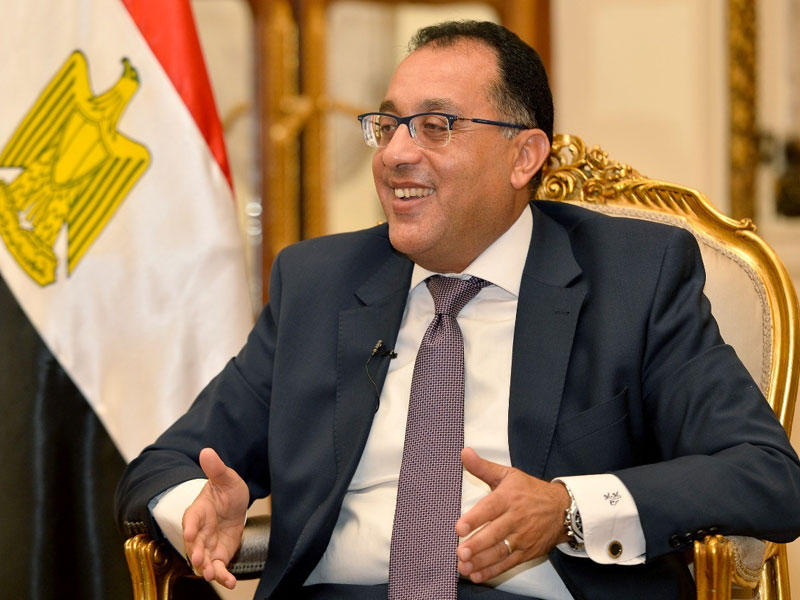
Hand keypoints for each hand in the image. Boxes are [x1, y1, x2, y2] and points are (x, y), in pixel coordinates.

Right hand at [182, 447, 248, 588]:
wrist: (235, 504)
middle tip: (200, 560)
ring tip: (211, 575)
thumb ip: (216, 468)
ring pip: (205, 558)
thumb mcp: (226, 478)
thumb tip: (207, 451)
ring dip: (207, 568)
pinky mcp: (219, 554)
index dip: (191, 525)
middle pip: (195, 543)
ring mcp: (209, 543)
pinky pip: (219, 567)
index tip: (191, 532)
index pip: (192, 517)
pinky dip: (223, 576)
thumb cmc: (226, 490)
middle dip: (197, 552)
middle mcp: (200, 529)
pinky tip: (230, 582)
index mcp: (199, 509)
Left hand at [455, 447, 569, 583]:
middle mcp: (516, 518)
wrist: (562, 509)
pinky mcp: (527, 552)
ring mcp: (522, 537)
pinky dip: (493, 571)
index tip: (459, 527)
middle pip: (494, 533)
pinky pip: (508, 563)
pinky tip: (477, 575)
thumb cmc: (529, 491)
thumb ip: (483, 467)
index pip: (490, 509)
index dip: (474, 519)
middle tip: (460, 552)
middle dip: (477, 544)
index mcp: (509, 497)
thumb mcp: (508, 475)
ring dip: (481, 561)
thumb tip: (463, 452)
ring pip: (500, 551)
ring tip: (464, 566)